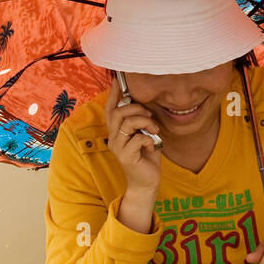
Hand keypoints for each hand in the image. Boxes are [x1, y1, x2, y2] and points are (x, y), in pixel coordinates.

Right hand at [104, 78, 161, 194]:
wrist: (147, 182)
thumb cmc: (147, 157)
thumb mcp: (144, 134)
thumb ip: (140, 121)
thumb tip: (142, 105)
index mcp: (116, 131)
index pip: (110, 109)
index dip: (113, 94)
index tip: (118, 80)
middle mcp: (113, 138)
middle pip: (118, 113)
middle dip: (136, 108)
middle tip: (149, 116)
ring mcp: (118, 148)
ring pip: (127, 123)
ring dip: (145, 122)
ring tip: (154, 129)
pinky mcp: (126, 157)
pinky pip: (137, 138)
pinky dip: (149, 139)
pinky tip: (152, 145)